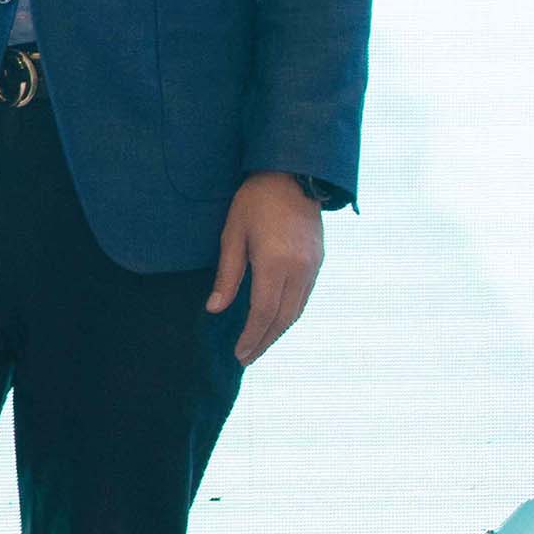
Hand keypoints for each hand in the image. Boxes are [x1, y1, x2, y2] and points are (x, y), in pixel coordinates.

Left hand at [210, 172, 326, 362]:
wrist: (292, 175)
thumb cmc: (254, 202)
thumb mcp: (232, 234)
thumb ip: (227, 274)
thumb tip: (214, 309)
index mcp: (275, 263)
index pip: (263, 312)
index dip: (251, 336)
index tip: (239, 354)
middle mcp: (300, 270)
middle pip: (283, 318)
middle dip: (265, 340)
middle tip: (247, 358)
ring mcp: (313, 266)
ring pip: (297, 310)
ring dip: (278, 330)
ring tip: (260, 344)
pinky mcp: (319, 261)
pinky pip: (304, 296)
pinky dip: (290, 313)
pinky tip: (276, 319)